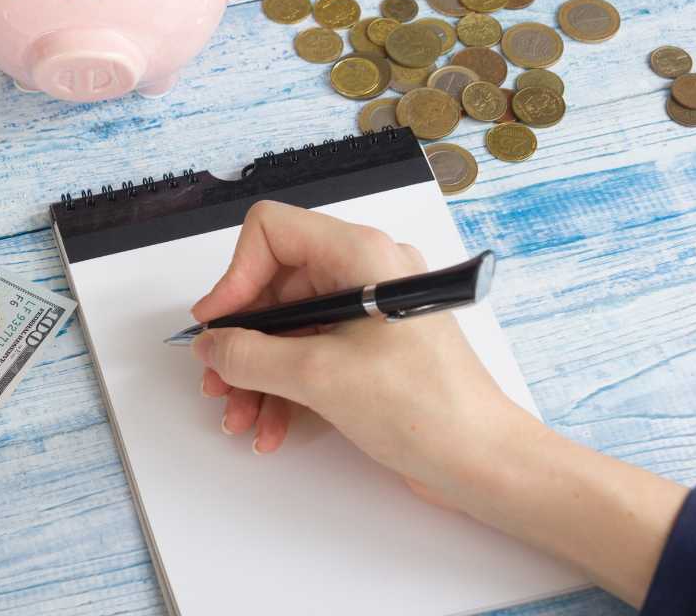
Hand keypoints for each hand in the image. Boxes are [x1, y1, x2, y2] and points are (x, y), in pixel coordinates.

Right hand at [191, 202, 688, 607]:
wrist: (485, 463)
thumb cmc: (424, 407)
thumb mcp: (319, 376)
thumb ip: (250, 354)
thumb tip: (210, 344)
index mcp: (360, 254)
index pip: (272, 233)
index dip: (235, 276)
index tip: (217, 325)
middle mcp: (364, 272)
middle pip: (274, 287)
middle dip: (241, 340)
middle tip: (217, 381)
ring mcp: (368, 313)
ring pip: (287, 328)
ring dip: (256, 374)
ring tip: (241, 418)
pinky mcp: (371, 351)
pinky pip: (310, 355)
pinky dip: (284, 389)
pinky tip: (270, 429)